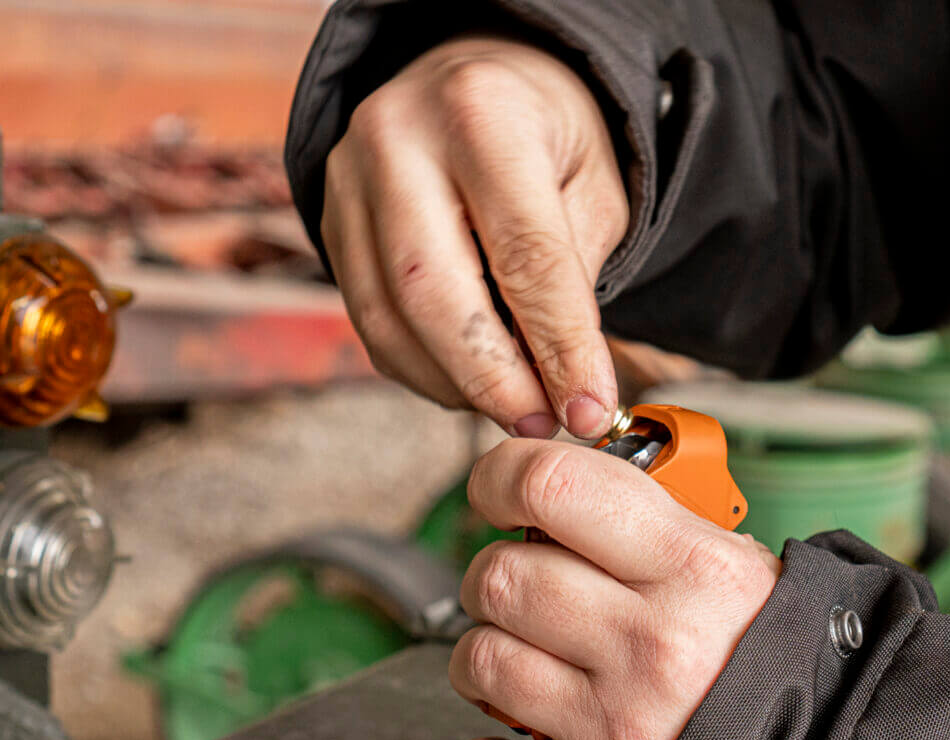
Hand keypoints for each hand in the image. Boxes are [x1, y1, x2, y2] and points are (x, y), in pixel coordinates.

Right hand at [322, 37, 628, 438]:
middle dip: (496, 380)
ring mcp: (347, 179)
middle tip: (544, 424)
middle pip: (436, 295)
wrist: (475, 80)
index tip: (589, 407)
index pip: (524, 255)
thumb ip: (575, 278)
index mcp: (481, 113)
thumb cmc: (546, 135)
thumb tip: (568, 384)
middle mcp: (397, 139)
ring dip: (456, 386)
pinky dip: (422, 369)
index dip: (559, 346)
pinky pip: (369, 321)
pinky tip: (469, 383)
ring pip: (390, 319)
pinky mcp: (328, 220)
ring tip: (516, 410)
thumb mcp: (596, 186)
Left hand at [449, 440, 781, 739]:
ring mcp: (618, 729)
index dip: (501, 476)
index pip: (553, 486)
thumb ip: (655, 526)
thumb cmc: (783, 670)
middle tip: (525, 592)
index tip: (495, 490)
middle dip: (497, 577)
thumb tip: (558, 493)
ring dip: (487, 658)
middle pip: (500, 576)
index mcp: (696, 572)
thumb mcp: (742, 573)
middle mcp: (654, 646)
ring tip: (531, 663)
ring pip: (479, 660)